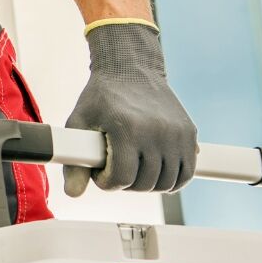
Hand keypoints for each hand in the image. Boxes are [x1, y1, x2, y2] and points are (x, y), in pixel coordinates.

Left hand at [62, 21, 198, 195]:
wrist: (130, 69)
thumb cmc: (100, 97)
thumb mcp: (79, 123)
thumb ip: (73, 161)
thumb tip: (72, 194)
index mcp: (127, 129)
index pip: (122, 178)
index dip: (107, 182)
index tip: (101, 173)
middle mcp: (156, 132)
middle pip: (145, 183)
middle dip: (126, 183)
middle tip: (115, 169)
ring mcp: (176, 134)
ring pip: (167, 182)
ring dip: (148, 184)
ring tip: (133, 170)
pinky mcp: (189, 134)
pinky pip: (187, 173)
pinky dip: (173, 181)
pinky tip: (155, 174)